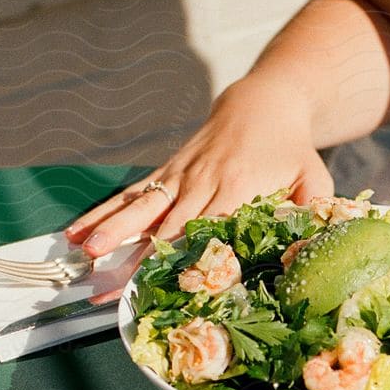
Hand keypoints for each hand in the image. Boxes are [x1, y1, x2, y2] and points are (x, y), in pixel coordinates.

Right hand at [64, 77, 333, 296]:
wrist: (264, 102)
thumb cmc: (292, 150)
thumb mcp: (313, 180)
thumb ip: (312, 213)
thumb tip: (308, 249)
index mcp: (237, 188)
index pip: (205, 229)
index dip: (182, 256)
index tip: (161, 284)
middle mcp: (201, 183)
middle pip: (163, 226)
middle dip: (133, 258)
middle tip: (108, 287)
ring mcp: (179, 177)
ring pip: (139, 207)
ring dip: (110, 231)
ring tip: (84, 254)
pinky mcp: (167, 172)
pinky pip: (132, 194)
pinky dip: (103, 212)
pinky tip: (76, 231)